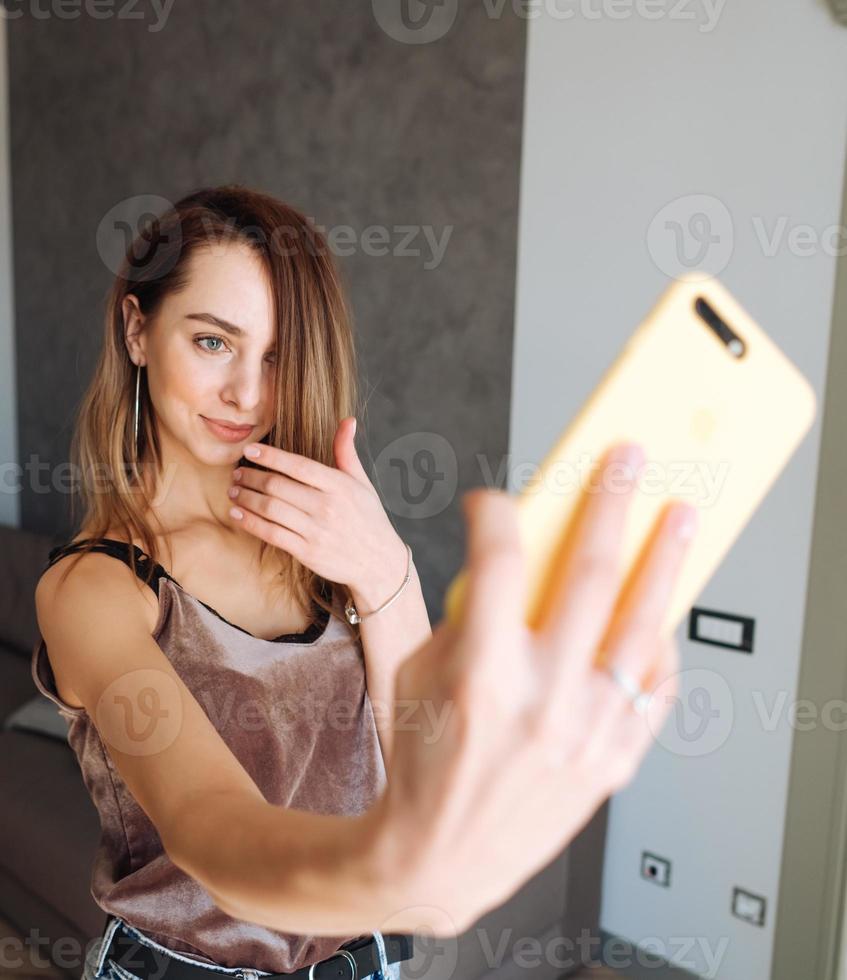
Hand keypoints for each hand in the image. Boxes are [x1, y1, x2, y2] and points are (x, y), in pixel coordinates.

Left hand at [227, 417, 405, 596]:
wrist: (378, 562)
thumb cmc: (368, 518)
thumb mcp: (361, 483)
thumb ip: (347, 451)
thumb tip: (347, 420)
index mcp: (339, 486)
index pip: (298, 465)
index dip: (270, 456)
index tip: (249, 450)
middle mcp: (327, 507)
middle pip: (278, 486)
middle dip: (251, 477)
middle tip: (237, 472)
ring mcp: (316, 531)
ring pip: (270, 509)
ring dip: (246, 498)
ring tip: (233, 491)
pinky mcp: (307, 552)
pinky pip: (271, 534)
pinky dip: (250, 522)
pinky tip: (238, 513)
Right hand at [364, 443, 697, 936]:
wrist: (439, 853)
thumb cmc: (423, 757)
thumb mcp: (421, 674)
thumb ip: (471, 618)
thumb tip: (523, 564)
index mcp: (479, 673)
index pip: (496, 560)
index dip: (494, 512)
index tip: (492, 500)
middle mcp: (541, 699)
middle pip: (589, 573)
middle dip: (610, 502)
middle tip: (627, 460)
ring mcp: (586, 731)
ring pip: (642, 624)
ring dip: (665, 559)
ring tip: (678, 516)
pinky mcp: (613, 759)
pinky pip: (655, 687)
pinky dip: (662, 643)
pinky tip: (664, 610)